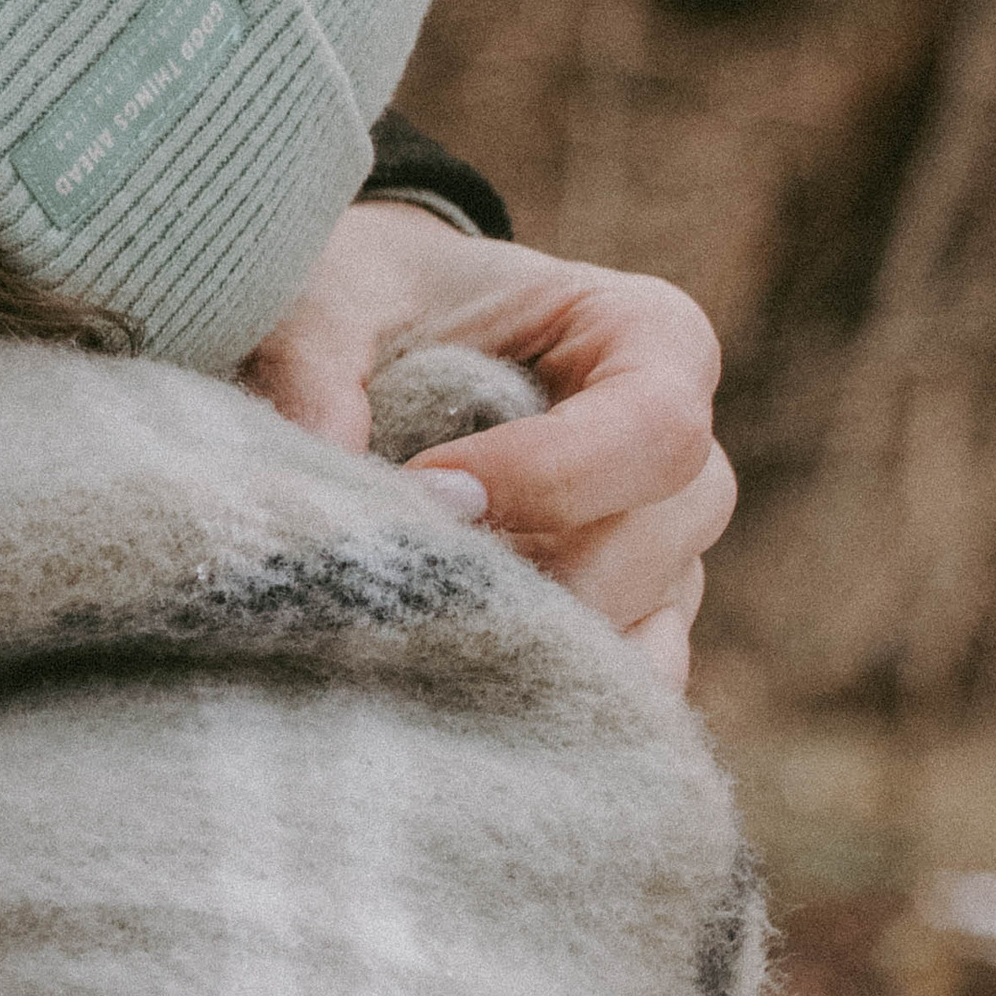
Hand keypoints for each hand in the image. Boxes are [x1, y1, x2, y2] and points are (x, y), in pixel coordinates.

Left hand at [248, 207, 734, 690]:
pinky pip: (613, 697)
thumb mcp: (330, 292)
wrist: (366, 346)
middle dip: (525, 574)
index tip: (425, 487)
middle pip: (654, 544)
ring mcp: (661, 559)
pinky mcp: (618, 634)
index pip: (654, 424)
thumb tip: (324, 459)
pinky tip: (435, 696)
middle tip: (396, 576)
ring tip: (403, 632)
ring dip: (523, 648)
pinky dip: (532, 703)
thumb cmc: (368, 296)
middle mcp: (680, 460)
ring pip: (639, 637)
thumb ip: (315, 360)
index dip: (548, 473)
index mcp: (648, 340)